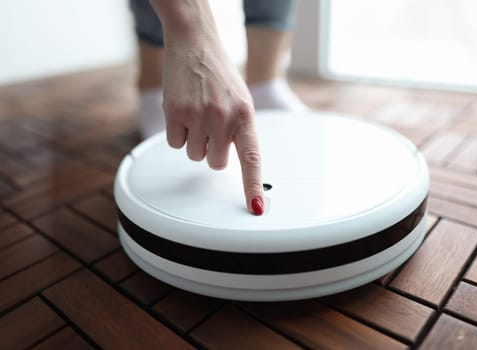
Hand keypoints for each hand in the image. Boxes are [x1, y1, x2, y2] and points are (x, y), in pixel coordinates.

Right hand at [161, 36, 263, 214]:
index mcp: (245, 115)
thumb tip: (236, 159)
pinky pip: (176, 144)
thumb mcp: (241, 100)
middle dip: (213, 151)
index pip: (251, 158)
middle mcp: (223, 117)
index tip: (254, 207)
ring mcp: (198, 115)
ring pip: (195, 156)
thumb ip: (241, 129)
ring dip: (195, 142)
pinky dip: (178, 133)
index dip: (252, 186)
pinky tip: (183, 112)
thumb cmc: (218, 73)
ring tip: (197, 115)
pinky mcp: (174, 113)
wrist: (194, 44)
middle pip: (216, 163)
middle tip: (212, 127)